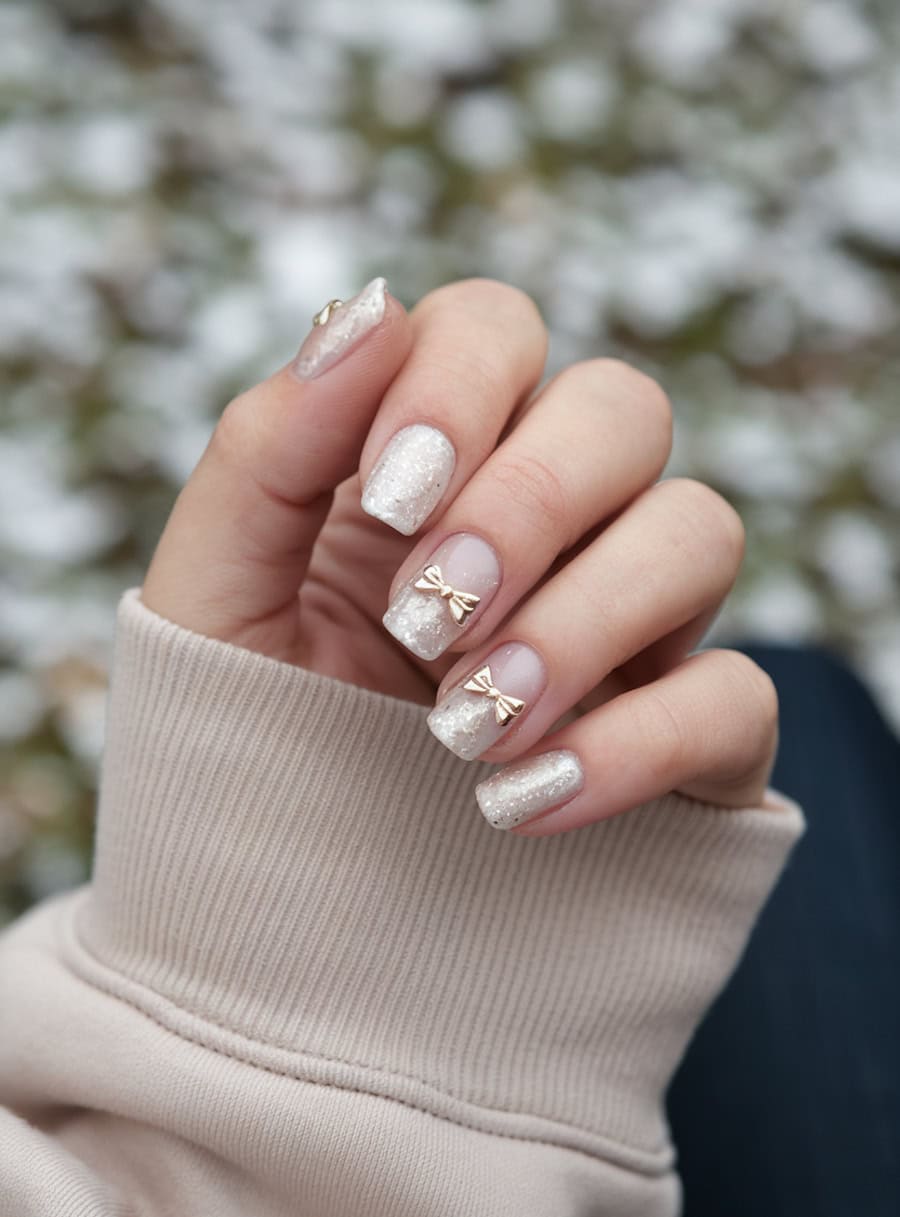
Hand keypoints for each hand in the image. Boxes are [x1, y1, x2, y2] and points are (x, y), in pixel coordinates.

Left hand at [141, 278, 777, 834]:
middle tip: (427, 618)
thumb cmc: (244, 744)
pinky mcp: (687, 741)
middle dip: (530, 501)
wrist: (281, 929)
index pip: (496, 329)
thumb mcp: (213, 597)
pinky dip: (637, 743)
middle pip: (622, 408)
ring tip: (460, 727)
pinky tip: (521, 806)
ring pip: (698, 531)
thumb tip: (368, 307)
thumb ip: (270, 447)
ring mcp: (628, 629)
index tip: (391, 498)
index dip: (460, 385)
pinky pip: (734, 696)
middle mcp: (547, 526)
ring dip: (580, 621)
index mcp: (430, 466)